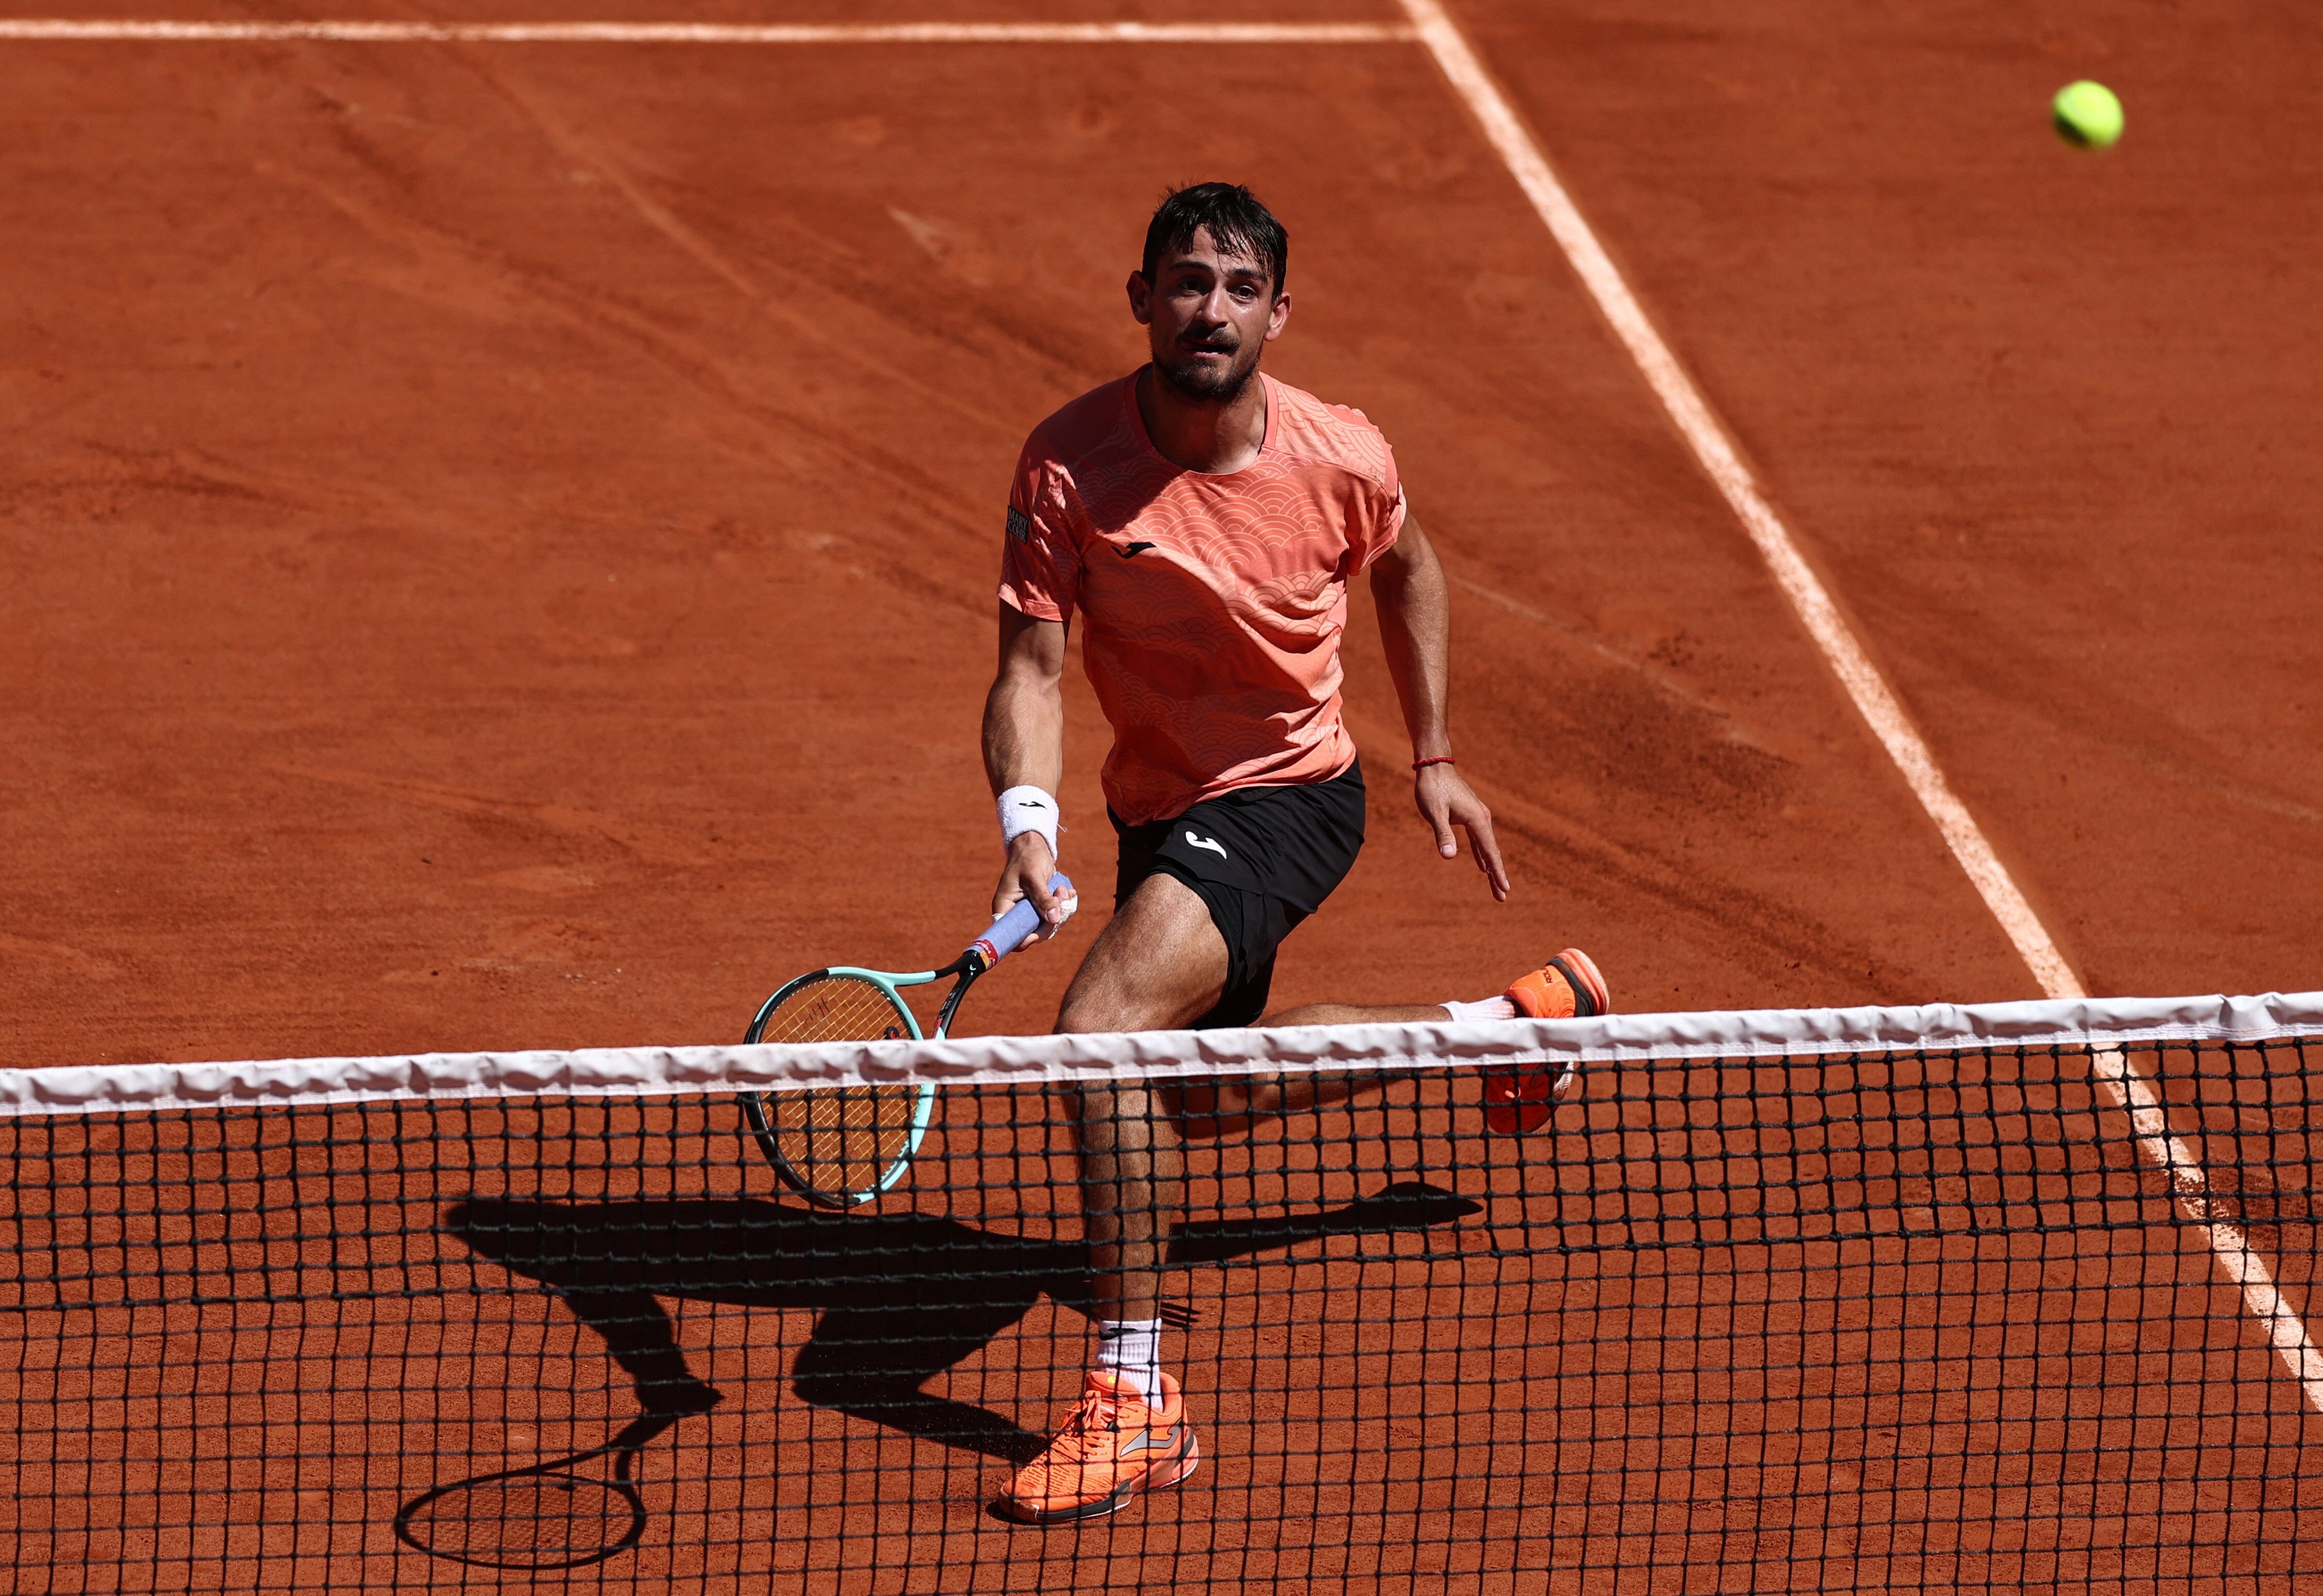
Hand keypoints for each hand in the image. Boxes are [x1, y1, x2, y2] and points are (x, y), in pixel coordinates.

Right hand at [992, 832, 1075, 943]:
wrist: (1034, 845)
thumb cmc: (1027, 857)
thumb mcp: (1034, 876)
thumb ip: (1043, 898)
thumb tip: (1054, 919)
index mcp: (1005, 908)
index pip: (1011, 935)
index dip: (1024, 940)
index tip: (1039, 932)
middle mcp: (1016, 913)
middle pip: (1034, 933)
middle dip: (1051, 921)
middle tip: (1059, 898)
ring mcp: (1030, 911)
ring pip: (1048, 925)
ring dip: (1060, 910)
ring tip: (1062, 889)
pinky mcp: (1042, 907)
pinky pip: (1056, 916)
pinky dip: (1064, 905)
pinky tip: (1066, 890)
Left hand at [1415, 764, 1508, 901]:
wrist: (1434, 766)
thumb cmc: (1432, 788)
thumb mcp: (1434, 813)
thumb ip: (1443, 834)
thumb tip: (1449, 857)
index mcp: (1477, 819)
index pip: (1489, 851)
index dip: (1497, 872)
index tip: (1504, 889)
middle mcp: (1482, 819)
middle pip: (1492, 852)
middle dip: (1497, 875)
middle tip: (1502, 897)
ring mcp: (1477, 817)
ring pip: (1487, 847)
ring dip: (1491, 867)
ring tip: (1496, 886)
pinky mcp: (1470, 816)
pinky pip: (1479, 840)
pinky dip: (1482, 855)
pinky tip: (1483, 867)